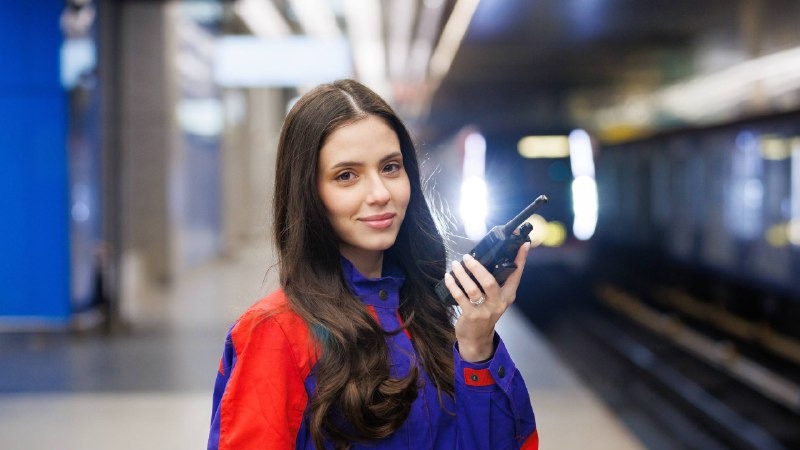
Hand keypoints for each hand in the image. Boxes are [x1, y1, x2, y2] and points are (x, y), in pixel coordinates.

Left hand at [444, 242, 530, 361]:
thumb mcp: (497, 299)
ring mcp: (484, 310)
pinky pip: (459, 296)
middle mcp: (498, 303)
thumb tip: (490, 258)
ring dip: (461, 274)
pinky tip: (448, 277)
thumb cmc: (486, 313)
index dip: (520, 259)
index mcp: (508, 296)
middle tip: (467, 257)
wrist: (477, 338)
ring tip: (455, 264)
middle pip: (489, 282)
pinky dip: (452, 285)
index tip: (523, 244)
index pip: (516, 275)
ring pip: (472, 288)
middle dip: (477, 267)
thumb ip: (497, 282)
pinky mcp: (471, 315)